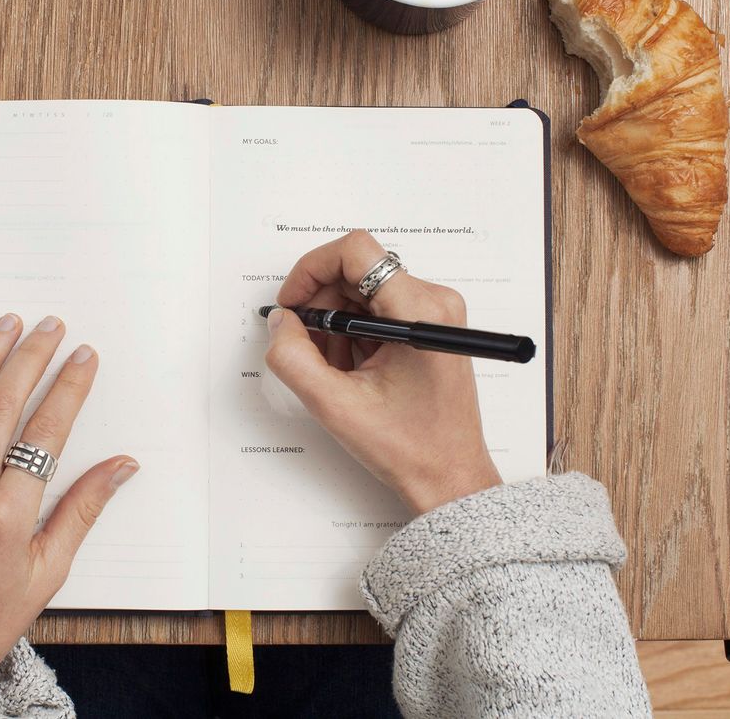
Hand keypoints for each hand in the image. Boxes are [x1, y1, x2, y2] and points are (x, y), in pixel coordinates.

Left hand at [0, 314, 137, 702]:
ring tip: (6, 325)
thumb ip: (83, 511)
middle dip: (29, 358)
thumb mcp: (48, 574)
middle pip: (0, 406)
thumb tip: (122, 467)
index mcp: (9, 518)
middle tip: (50, 326)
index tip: (84, 358)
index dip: (68, 388)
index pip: (46, 433)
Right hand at [265, 231, 501, 513]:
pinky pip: (377, 308)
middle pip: (356, 270)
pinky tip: (352, 370)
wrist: (449, 477)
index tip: (293, 303)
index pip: (356, 251)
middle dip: (321, 304)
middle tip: (306, 345)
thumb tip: (280, 322)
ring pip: (363, 291)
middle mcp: (434, 302)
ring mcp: (434, 313)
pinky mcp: (429, 326)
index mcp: (419, 312)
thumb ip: (294, 357)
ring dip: (336, 322)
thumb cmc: (411, 447)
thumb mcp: (335, 405)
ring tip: (335, 368)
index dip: (312, 269)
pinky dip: (353, 333)